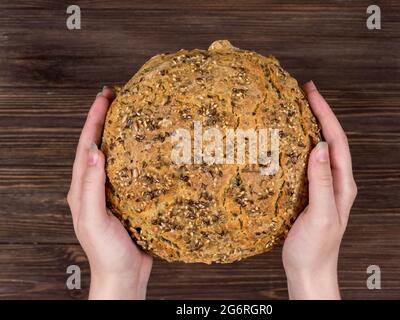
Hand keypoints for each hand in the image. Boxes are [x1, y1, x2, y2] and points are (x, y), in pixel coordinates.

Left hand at [67, 87, 152, 299]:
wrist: (124, 276)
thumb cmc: (106, 252)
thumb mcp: (94, 220)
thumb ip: (91, 186)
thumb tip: (94, 151)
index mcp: (82, 188)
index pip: (86, 145)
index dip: (94, 119)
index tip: (105, 96)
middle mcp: (96, 186)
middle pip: (99, 145)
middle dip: (105, 119)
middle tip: (117, 96)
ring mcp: (113, 192)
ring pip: (117, 155)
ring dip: (122, 133)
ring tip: (132, 114)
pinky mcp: (130, 199)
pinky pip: (133, 170)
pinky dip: (138, 154)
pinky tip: (149, 148)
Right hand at [282, 81, 356, 299]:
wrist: (309, 271)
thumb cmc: (315, 249)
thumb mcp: (321, 216)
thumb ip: (321, 182)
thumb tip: (320, 147)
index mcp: (342, 184)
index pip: (337, 141)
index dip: (326, 114)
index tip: (311, 93)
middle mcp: (336, 181)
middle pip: (331, 139)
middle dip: (320, 113)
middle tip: (304, 92)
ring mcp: (323, 187)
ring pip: (320, 149)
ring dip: (311, 126)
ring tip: (298, 109)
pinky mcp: (310, 193)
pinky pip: (307, 162)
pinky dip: (300, 145)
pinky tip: (289, 141)